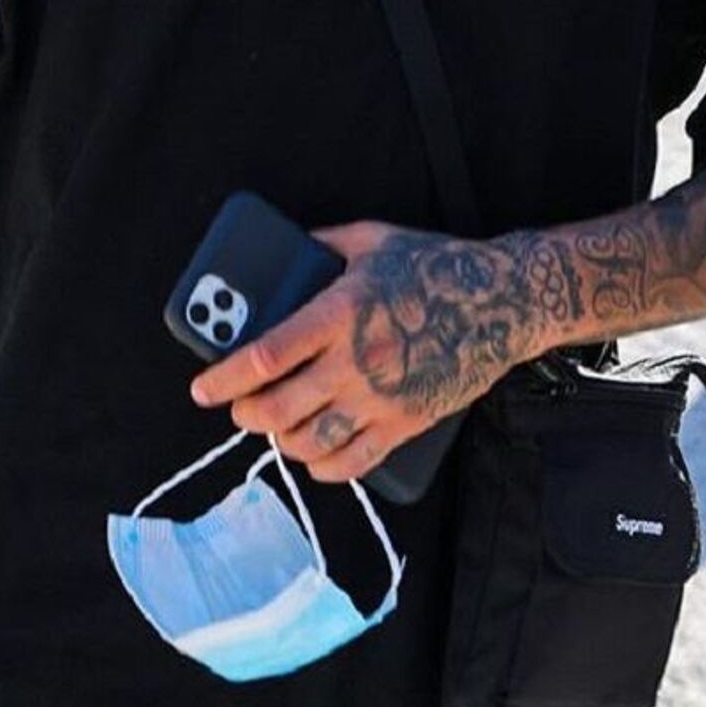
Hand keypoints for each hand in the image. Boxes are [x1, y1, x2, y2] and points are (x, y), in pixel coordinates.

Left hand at [190, 223, 565, 483]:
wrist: (504, 303)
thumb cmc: (436, 265)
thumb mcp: (371, 238)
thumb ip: (321, 242)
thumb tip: (284, 246)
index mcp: (339, 313)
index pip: (264, 356)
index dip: (223, 379)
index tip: (201, 389)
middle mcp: (356, 362)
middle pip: (277, 408)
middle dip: (245, 414)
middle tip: (238, 407)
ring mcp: (382, 399)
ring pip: (310, 442)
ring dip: (281, 439)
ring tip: (274, 424)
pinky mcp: (406, 425)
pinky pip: (354, 464)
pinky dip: (324, 467)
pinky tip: (315, 455)